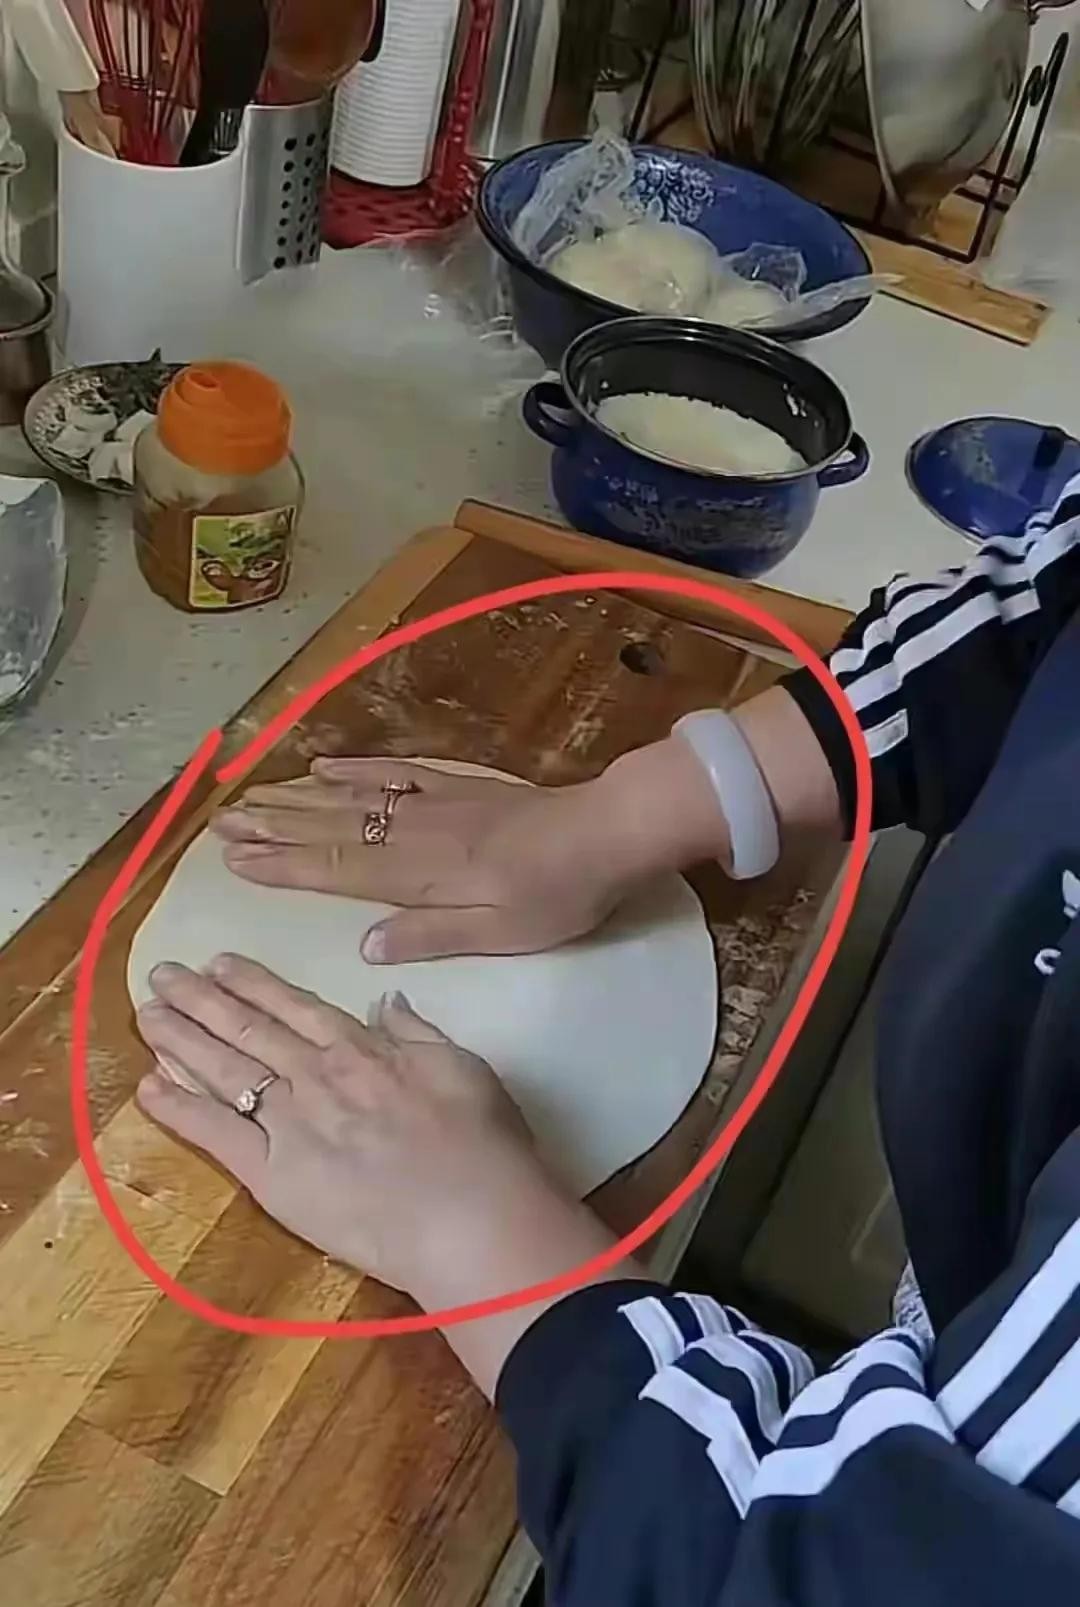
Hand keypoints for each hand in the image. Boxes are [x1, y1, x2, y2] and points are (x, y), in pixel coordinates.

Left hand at [136, 954, 630, 1392]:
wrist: (469, 1214)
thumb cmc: (481, 1144)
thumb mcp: (462, 1066)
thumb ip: (417, 1032)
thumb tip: (388, 1001)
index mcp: (362, 1049)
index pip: (294, 1005)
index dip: (253, 982)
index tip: (219, 961)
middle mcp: (316, 1075)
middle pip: (246, 1028)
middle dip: (200, 998)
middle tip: (163, 974)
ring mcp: (289, 1123)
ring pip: (222, 1069)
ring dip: (180, 1038)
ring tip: (147, 1014)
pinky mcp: (272, 1175)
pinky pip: (215, 1135)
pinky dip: (178, 1109)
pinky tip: (148, 1088)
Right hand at [211, 740, 730, 963]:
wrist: (605, 834)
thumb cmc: (555, 897)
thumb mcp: (496, 934)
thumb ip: (429, 937)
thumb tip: (363, 946)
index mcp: (419, 877)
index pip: (334, 870)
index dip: (281, 866)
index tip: (234, 860)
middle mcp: (414, 834)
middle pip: (330, 829)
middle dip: (272, 828)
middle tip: (219, 824)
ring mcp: (433, 803)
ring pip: (352, 798)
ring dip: (298, 797)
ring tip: (251, 795)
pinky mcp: (456, 786)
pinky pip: (394, 772)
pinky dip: (356, 768)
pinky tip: (324, 766)